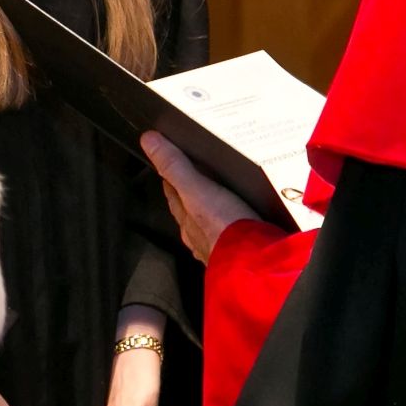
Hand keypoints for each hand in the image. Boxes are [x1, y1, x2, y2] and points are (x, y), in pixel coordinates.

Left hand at [140, 131, 260, 262]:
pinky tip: (248, 220)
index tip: (174, 161)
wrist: (257, 264)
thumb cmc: (224, 229)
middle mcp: (199, 235)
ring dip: (217, 211)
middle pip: (192, 210)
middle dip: (195, 194)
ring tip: (227, 196)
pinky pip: (235, 234)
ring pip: (212, 224)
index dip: (172, 176)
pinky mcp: (243, 251)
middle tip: (202, 176)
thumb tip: (148, 141)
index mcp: (187, 220)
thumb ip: (175, 166)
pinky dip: (238, 224)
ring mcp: (221, 245)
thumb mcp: (197, 190)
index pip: (173, 193)